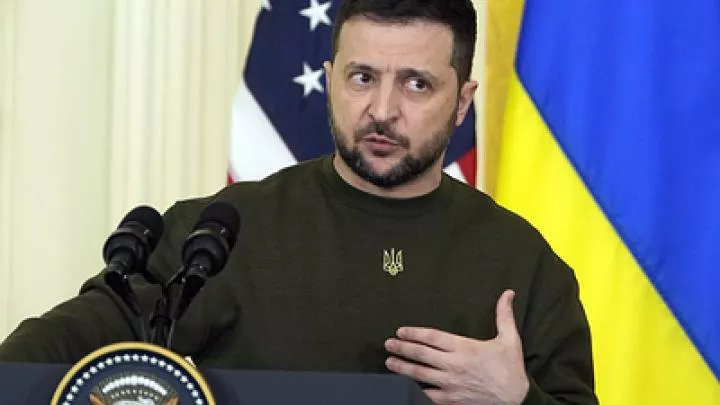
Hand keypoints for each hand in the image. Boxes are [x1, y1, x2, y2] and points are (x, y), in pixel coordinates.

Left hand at [384, 290, 528, 404]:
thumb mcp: (510, 339)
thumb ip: (504, 315)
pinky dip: (414, 390)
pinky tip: (403, 385)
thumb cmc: (511, 369)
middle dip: (402, 348)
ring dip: (402, 367)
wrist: (517, 400)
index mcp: (465, 348)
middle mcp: (454, 365)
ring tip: (389, 362)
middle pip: (421, 354)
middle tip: (389, 344)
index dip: (414, 333)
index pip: (433, 337)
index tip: (401, 331)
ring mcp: (451, 384)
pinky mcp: (451, 400)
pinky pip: (427, 395)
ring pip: (419, 375)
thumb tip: (508, 293)